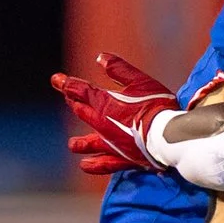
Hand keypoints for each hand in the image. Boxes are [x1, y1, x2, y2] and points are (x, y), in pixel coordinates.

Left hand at [52, 52, 177, 175]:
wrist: (167, 135)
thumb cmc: (156, 105)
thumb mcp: (139, 81)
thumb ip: (119, 70)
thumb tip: (100, 57)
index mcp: (105, 102)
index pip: (80, 90)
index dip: (66, 84)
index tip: (55, 79)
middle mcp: (102, 123)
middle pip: (83, 111)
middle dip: (74, 102)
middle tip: (68, 97)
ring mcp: (110, 143)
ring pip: (89, 141)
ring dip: (80, 142)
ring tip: (72, 144)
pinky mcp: (121, 158)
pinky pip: (103, 164)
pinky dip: (92, 164)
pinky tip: (84, 165)